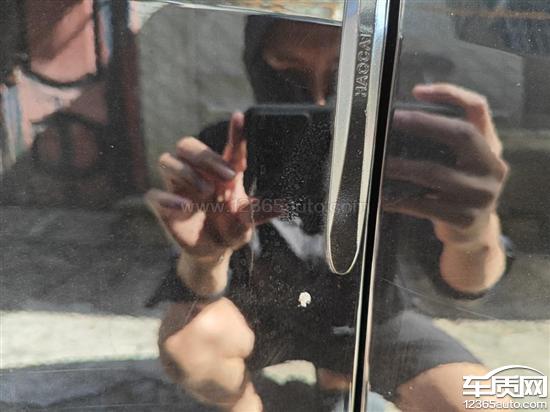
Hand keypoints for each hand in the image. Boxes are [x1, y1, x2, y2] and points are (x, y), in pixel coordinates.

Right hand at [146, 113, 279, 293]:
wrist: (212, 252)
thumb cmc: (231, 229)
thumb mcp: (247, 223)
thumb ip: (260, 213)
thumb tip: (282, 206)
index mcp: (222, 172)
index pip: (227, 147)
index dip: (234, 132)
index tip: (240, 117)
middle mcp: (198, 173)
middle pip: (188, 145)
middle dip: (206, 156)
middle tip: (228, 176)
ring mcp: (179, 188)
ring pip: (167, 160)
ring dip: (186, 172)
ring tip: (207, 193)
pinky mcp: (164, 207)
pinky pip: (154, 195)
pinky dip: (168, 199)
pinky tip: (185, 207)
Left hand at [383, 83, 508, 243]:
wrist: (474, 233)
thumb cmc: (459, 188)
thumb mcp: (463, 162)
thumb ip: (445, 142)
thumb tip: (400, 121)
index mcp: (491, 146)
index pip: (478, 109)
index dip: (451, 94)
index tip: (418, 91)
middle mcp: (492, 167)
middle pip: (462, 135)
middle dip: (424, 124)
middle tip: (393, 120)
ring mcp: (481, 195)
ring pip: (436, 173)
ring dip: (404, 167)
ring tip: (381, 163)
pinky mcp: (464, 219)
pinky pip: (424, 206)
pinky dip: (400, 200)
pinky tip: (384, 196)